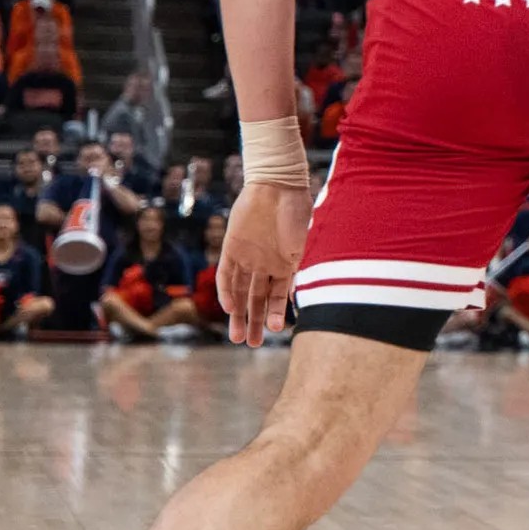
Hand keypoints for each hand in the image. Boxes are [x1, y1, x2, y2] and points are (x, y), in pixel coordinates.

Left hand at [218, 181, 309, 346]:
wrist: (278, 186)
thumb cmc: (298, 213)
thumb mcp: (301, 247)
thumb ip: (296, 273)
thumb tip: (300, 302)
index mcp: (285, 265)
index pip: (277, 296)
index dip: (276, 313)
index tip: (276, 330)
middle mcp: (264, 264)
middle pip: (256, 299)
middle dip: (254, 321)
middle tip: (251, 344)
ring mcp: (247, 257)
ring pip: (240, 292)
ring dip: (238, 314)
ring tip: (237, 337)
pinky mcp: (231, 248)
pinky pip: (226, 275)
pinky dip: (227, 291)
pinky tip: (230, 307)